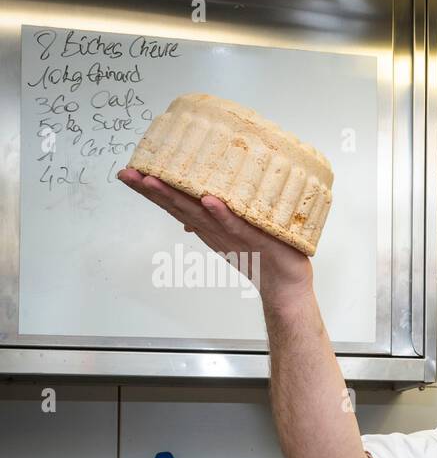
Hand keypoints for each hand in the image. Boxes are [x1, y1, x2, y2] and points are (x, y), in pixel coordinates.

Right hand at [117, 168, 311, 298]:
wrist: (287, 284)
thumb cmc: (265, 255)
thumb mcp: (239, 231)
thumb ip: (220, 217)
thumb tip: (202, 200)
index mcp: (210, 225)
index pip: (176, 203)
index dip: (152, 190)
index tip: (129, 172)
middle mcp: (216, 229)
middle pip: (179, 206)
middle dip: (152, 190)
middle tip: (129, 174)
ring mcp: (232, 234)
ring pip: (199, 214)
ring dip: (175, 197)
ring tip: (153, 181)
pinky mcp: (255, 239)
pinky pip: (235, 225)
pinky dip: (222, 214)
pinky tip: (208, 201)